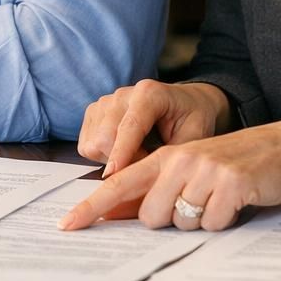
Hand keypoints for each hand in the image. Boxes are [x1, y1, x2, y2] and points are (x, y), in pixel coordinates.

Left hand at [58, 116, 280, 231]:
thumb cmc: (232, 164)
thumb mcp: (191, 169)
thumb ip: (157, 189)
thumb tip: (120, 216)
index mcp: (165, 157)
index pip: (119, 184)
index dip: (92, 207)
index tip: (67, 226)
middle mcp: (179, 160)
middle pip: (150, 216)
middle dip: (170, 220)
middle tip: (196, 203)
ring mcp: (204, 171)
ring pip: (182, 223)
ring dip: (200, 220)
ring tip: (218, 199)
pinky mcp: (230, 184)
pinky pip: (213, 224)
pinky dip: (224, 221)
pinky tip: (236, 202)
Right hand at [77, 79, 229, 177]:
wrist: (187, 101)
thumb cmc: (192, 118)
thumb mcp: (194, 138)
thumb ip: (172, 158)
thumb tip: (153, 186)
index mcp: (149, 93)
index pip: (130, 126)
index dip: (121, 153)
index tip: (113, 176)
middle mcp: (123, 94)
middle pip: (105, 136)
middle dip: (121, 161)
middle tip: (146, 166)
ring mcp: (105, 101)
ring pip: (92, 143)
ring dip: (111, 159)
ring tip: (137, 155)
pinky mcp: (94, 111)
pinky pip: (86, 144)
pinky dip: (102, 155)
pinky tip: (123, 151)